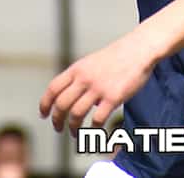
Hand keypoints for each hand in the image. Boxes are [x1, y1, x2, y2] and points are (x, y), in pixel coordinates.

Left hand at [39, 28, 161, 134]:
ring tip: (75, 133)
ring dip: (73, 128)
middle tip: (58, 128)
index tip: (44, 114)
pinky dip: (93, 129)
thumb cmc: (118, 56)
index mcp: (77, 69)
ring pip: (76, 114)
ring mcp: (98, 88)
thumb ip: (80, 77)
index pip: (53, 89)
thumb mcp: (92, 62)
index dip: (45, 104)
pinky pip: (97, 119)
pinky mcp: (113, 97)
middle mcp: (85, 78)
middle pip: (61, 104)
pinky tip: (94, 131)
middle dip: (57, 120)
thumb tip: (73, 97)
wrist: (139, 49)